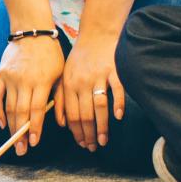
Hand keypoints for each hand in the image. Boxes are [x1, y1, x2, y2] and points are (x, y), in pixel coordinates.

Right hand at [0, 36, 64, 155]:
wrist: (32, 31)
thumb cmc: (51, 54)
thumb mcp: (61, 74)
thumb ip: (60, 98)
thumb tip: (60, 123)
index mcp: (42, 81)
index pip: (36, 110)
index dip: (34, 128)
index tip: (34, 143)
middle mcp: (24, 81)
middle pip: (21, 113)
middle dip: (20, 134)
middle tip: (21, 151)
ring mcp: (10, 78)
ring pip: (9, 107)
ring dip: (11, 127)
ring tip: (13, 142)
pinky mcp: (1, 75)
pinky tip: (2, 123)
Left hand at [56, 31, 124, 151]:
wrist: (97, 34)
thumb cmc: (81, 58)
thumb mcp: (65, 76)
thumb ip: (62, 99)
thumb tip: (62, 124)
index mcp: (69, 84)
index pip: (71, 114)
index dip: (76, 132)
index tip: (82, 144)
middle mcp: (82, 82)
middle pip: (85, 114)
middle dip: (89, 134)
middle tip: (94, 147)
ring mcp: (99, 76)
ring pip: (99, 107)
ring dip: (102, 126)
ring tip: (104, 140)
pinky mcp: (114, 71)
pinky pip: (117, 90)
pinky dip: (118, 104)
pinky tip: (118, 117)